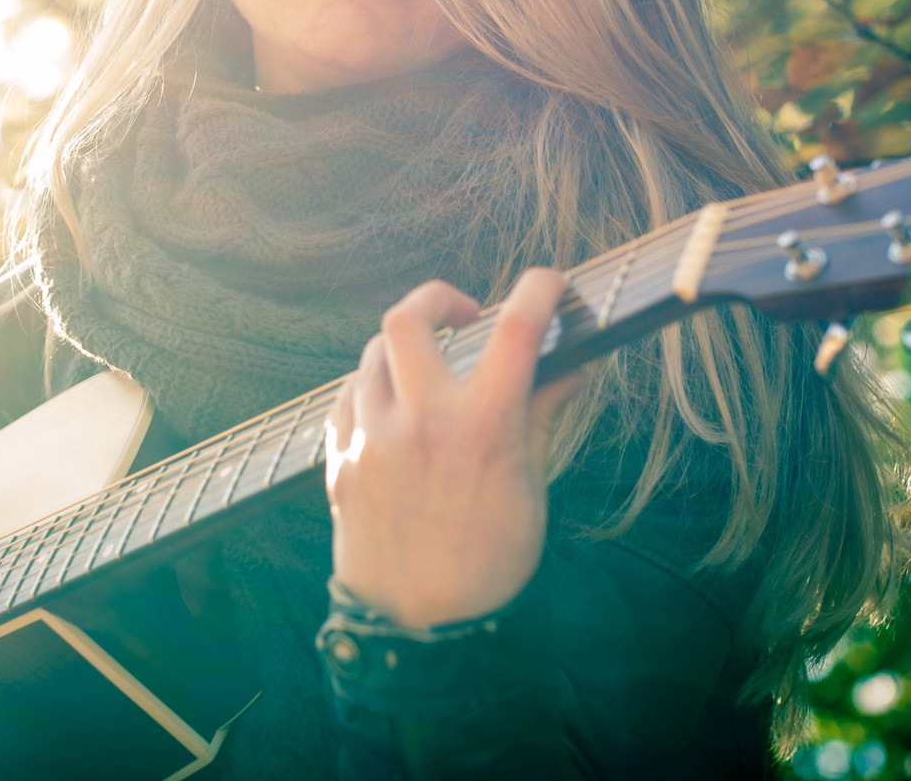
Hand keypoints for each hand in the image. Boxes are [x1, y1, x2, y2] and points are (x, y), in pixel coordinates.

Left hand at [324, 268, 582, 628]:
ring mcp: (371, 437)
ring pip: (371, 356)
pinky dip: (371, 390)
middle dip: (437, 299)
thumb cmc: (486, 563)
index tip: (549, 285)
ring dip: (403, 351)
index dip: (540, 291)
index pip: (517, 329)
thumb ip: (541, 417)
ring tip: (427, 372)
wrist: (417, 626)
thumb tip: (571, 367)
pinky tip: (391, 409)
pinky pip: (347, 398)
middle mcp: (419, 420)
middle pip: (408, 317)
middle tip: (462, 313)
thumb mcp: (529, 489)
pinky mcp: (340, 459)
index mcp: (481, 426)